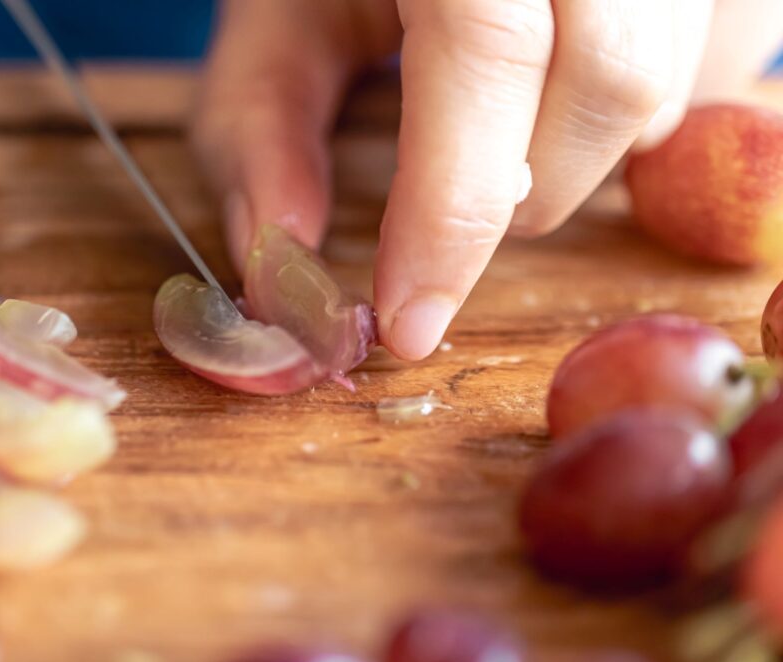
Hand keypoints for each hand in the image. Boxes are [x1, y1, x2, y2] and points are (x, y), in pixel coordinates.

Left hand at [192, 0, 782, 359]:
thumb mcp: (276, 13)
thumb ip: (259, 126)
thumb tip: (282, 270)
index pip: (486, 53)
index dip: (450, 210)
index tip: (410, 321)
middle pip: (609, 76)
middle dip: (528, 189)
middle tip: (458, 205)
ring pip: (669, 76)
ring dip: (582, 149)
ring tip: (508, 130)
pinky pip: (713, 62)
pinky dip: (637, 112)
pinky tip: (567, 94)